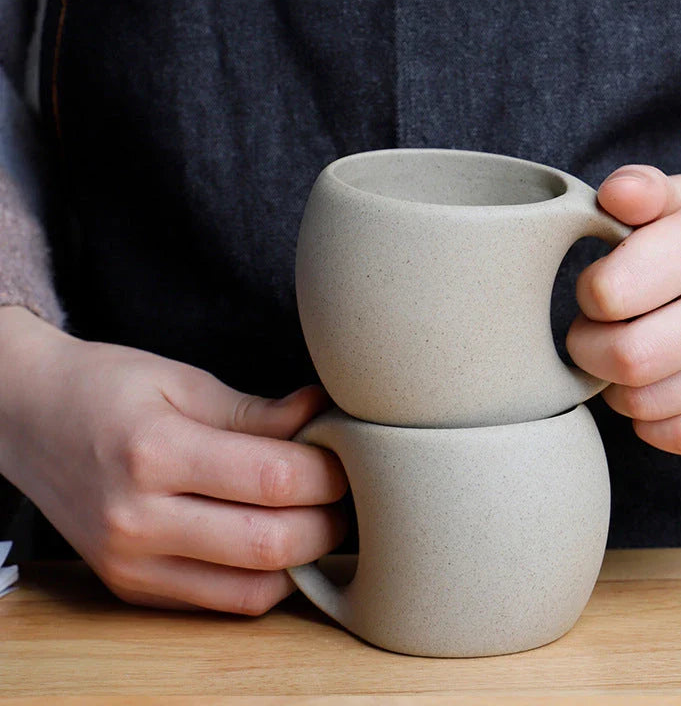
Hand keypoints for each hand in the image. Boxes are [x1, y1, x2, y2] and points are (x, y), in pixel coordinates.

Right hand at [0, 307, 347, 612]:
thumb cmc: (106, 387)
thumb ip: (255, 410)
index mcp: (154, 452)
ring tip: (318, 518)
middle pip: (270, 545)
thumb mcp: (182, 381)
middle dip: (328, 522)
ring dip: (304, 559)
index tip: (345, 457)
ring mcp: (131, 563)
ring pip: (251, 590)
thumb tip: (320, 415)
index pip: (272, 479)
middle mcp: (138, 519)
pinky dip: (264, 580)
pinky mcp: (131, 586)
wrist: (29, 417)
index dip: (327, 472)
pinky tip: (277, 543)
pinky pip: (219, 604)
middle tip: (345, 493)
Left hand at [566, 165, 680, 454]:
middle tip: (595, 333)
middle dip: (589, 350)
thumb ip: (639, 190)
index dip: (588, 296)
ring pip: (651, 404)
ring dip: (618, 388)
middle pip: (629, 357)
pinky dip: (652, 423)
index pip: (612, 291)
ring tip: (627, 357)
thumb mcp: (676, 197)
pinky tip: (653, 392)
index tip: (598, 291)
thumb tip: (618, 193)